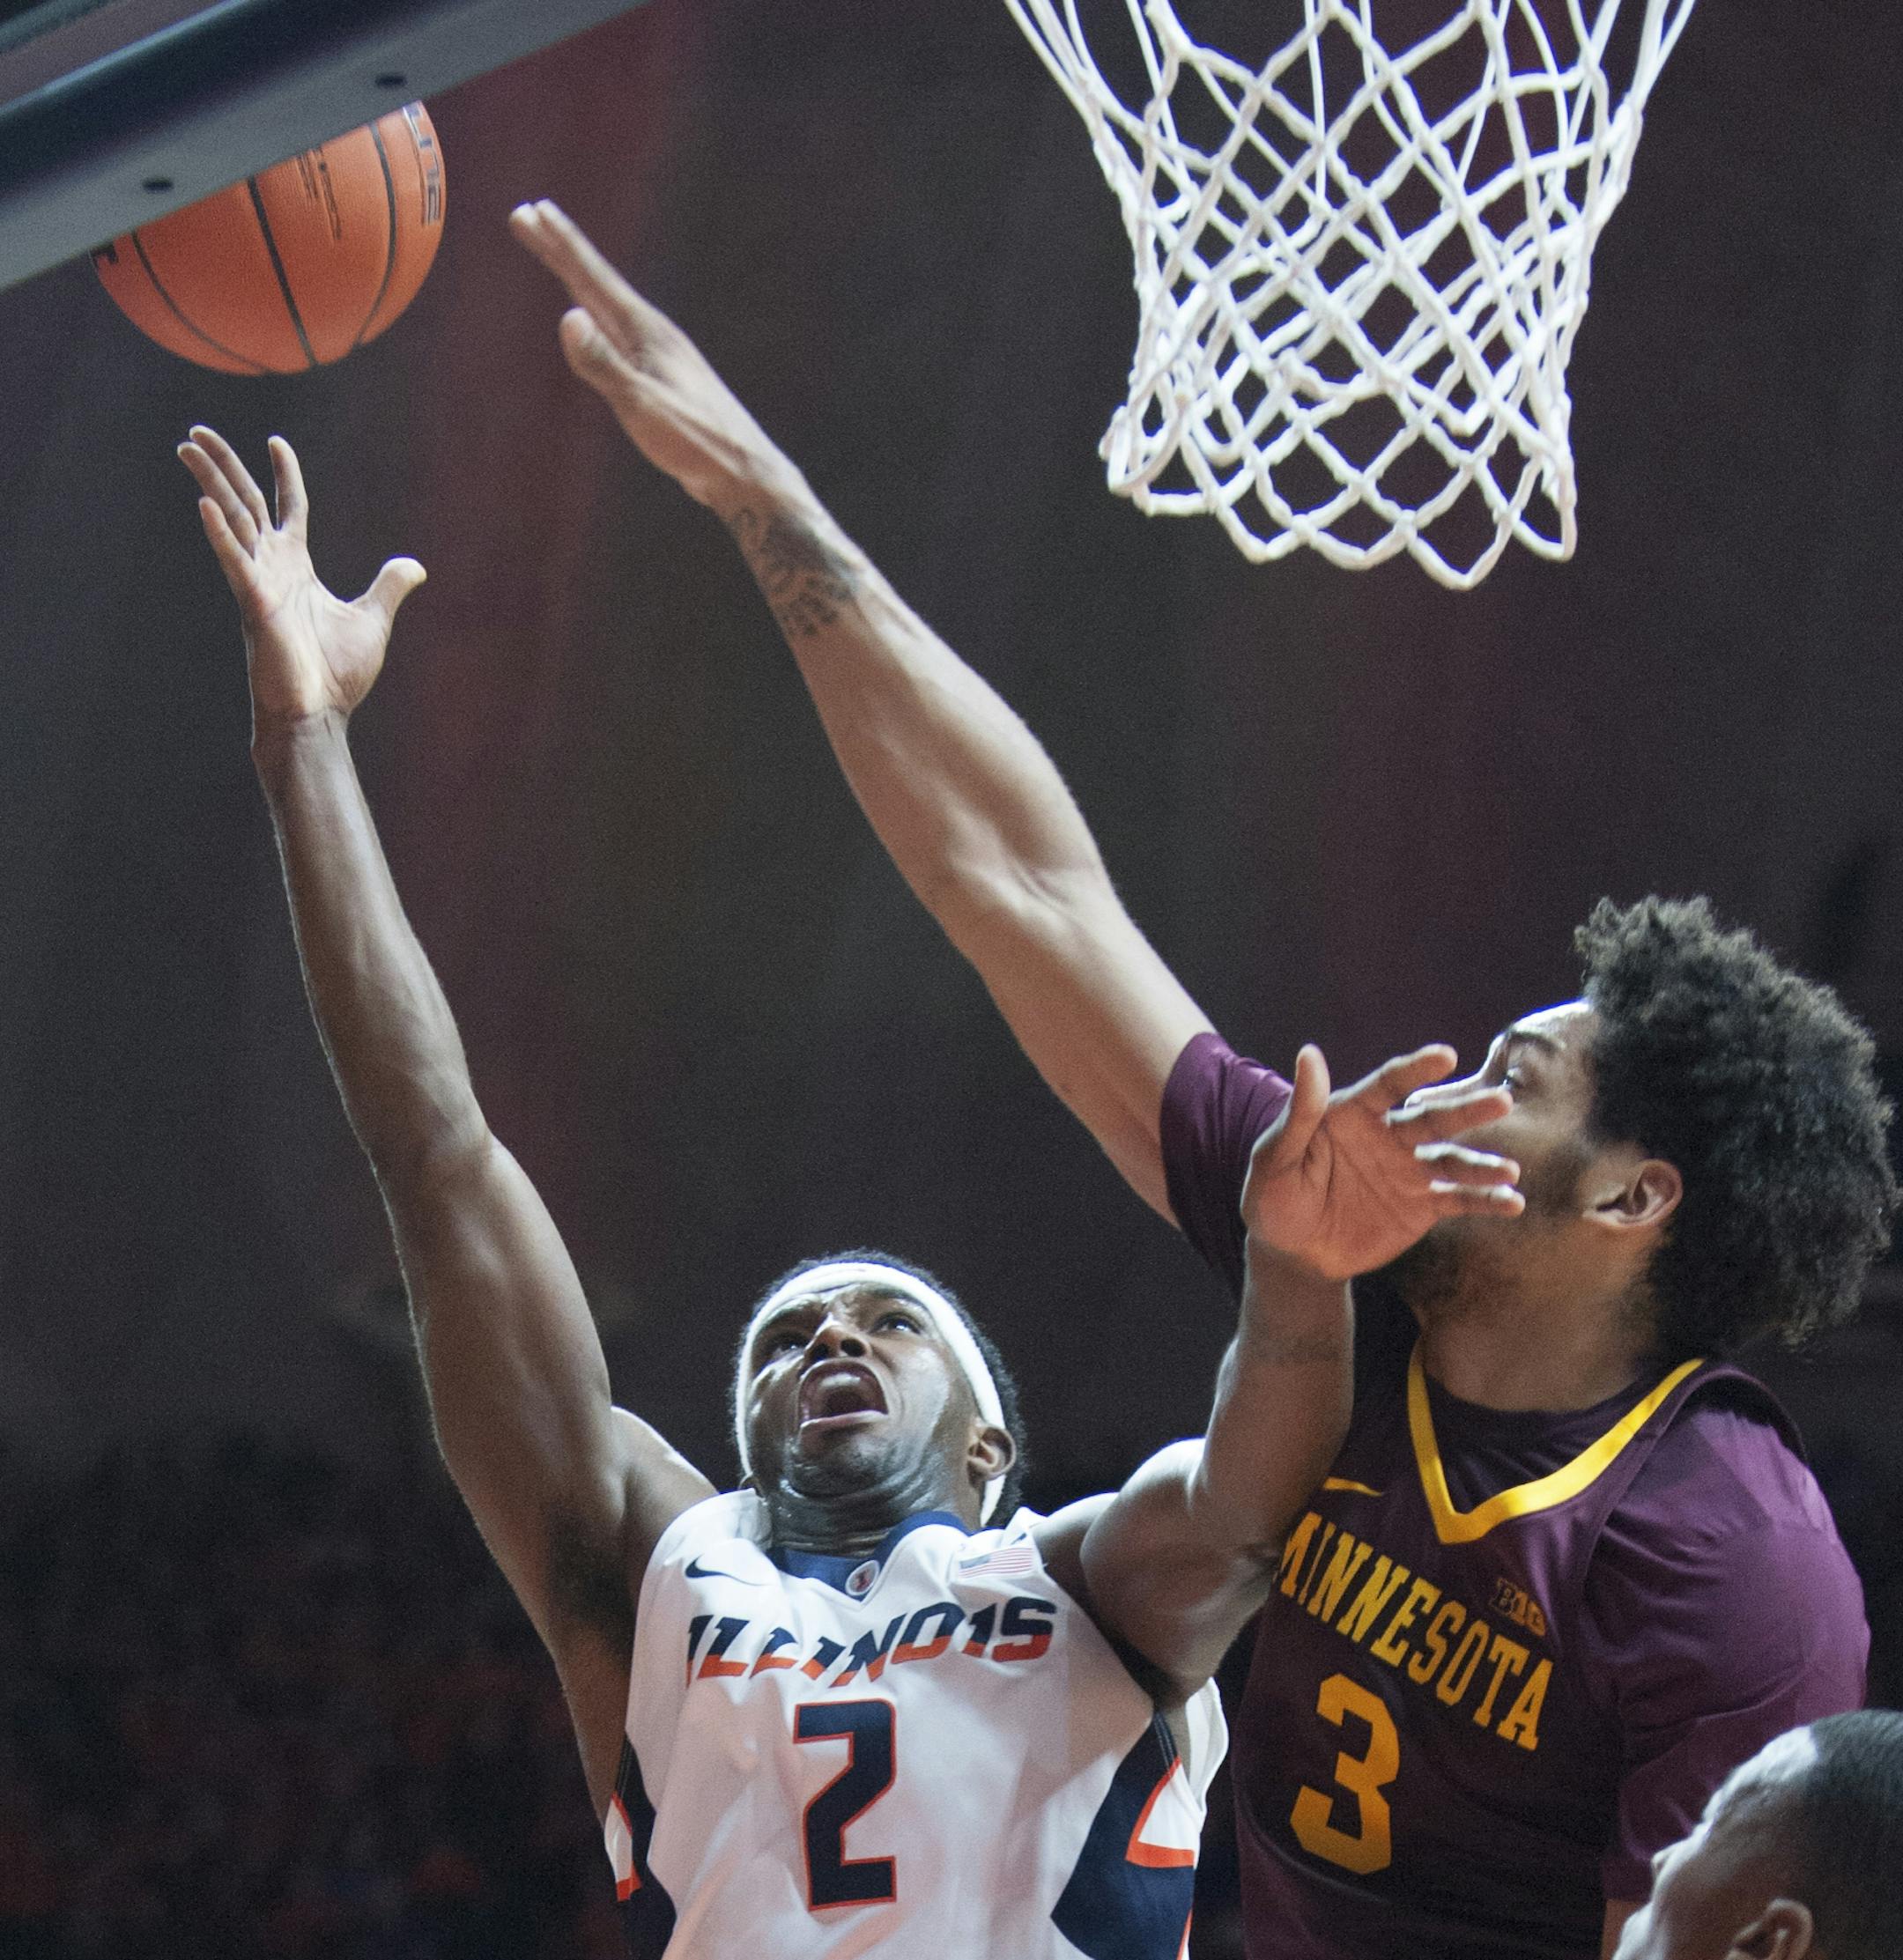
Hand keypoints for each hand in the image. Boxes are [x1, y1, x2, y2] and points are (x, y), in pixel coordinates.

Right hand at [178, 427, 424, 730]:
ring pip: (232, 520)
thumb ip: (389, 589)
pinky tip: (205, 503)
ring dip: (211, 481)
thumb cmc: (336, 676)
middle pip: (247, 503)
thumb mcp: (372, 621)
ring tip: (187, 445)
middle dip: (225, 466)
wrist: (319, 715)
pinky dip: (221, 533)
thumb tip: (415, 566)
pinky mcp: (254, 604)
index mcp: (296, 568)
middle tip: (196, 430)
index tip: (276, 442)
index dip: (284, 475)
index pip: (289, 508)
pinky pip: (234, 562)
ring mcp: (259, 583)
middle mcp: (272, 568)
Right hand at [509, 199, 789, 509]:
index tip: (531, 210)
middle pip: (596, 283)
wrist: (743, 473)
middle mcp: (653, 334)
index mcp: (646, 332)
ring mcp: (660, 356)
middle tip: (527, 215)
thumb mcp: (643, 405)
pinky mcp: (663, 379)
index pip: (592, 277)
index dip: (560, 244)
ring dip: (578, 281)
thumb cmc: (696, 442)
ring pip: (607, 307)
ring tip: (558, 258)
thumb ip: (604, 364)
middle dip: (560, 250)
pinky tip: (596, 323)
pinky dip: (597, 318)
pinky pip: (618, 335)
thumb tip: (568, 316)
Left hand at [1242, 1045, 1522, 1282]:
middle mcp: (1387, 1136)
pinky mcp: (1421, 1206)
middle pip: (1431, 1119)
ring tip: (1509, 1170)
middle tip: (1501, 1102)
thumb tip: (1309, 1052)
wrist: (1292, 1254)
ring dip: (1482, 1164)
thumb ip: (1299, 1112)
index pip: (1388, 1084)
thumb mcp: (1276, 1157)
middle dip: (1466, 1110)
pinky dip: (1485, 1200)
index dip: (1416, 1070)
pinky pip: (1457, 1199)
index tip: (1446, 1055)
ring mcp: (1408, 1171)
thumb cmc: (1274, 1199)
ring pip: (1451, 1160)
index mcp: (1352, 1114)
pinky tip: (1512, 1202)